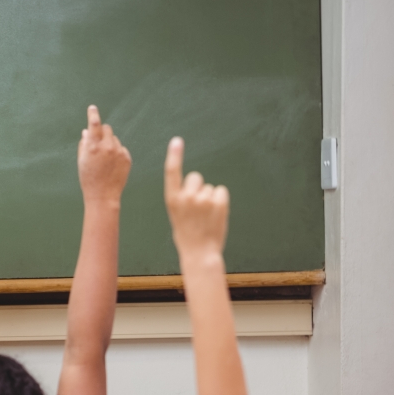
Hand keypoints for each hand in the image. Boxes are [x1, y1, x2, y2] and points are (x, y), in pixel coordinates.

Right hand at [78, 105, 131, 202]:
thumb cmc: (89, 179)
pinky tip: (112, 165)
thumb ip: (84, 144)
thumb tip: (87, 132)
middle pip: (107, 128)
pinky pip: (121, 148)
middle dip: (102, 132)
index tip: (93, 108)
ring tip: (105, 161)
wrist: (103, 195)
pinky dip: (117, 153)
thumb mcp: (82, 161)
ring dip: (110, 144)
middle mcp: (107, 147)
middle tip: (98, 143)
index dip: (93, 114)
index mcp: (93, 147)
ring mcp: (119, 152)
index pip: (94, 124)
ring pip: (115, 139)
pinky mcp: (127, 157)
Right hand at [164, 137, 229, 257]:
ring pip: (209, 188)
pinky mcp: (219, 201)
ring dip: (210, 199)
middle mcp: (186, 196)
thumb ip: (183, 198)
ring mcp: (203, 199)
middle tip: (197, 208)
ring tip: (206, 217)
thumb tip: (197, 184)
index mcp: (172, 200)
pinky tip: (215, 215)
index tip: (177, 141)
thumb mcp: (177, 215)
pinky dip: (220, 201)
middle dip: (198, 187)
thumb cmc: (187, 235)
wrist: (199, 253)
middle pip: (195, 177)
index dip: (174, 155)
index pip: (172, 172)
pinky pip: (221, 191)